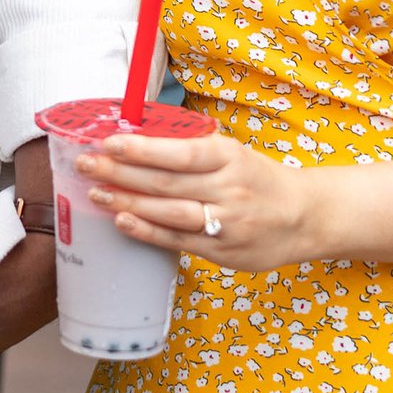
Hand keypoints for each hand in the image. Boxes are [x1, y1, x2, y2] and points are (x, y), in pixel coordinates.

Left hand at [80, 131, 320, 273]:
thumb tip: (142, 142)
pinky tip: (123, 222)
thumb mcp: (237, 154)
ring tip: (96, 194)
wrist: (305, 216)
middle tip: (86, 165)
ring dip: (128, 202)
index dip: (143, 149)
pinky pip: (177, 240)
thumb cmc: (262, 180)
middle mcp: (229, 188)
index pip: (181, 152)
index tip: (110, 143)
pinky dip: (147, 231)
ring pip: (168, 212)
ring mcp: (225, 222)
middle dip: (121, 173)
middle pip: (166, 182)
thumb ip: (196, 151)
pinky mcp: (221, 250)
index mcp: (231, 157)